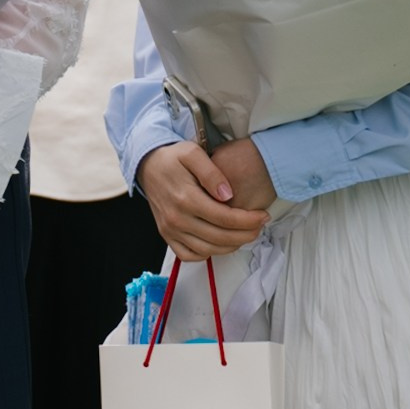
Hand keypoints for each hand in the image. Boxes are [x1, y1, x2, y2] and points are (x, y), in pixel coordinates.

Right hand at [137, 139, 270, 259]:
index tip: (263, 216)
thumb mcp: (192, 153)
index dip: (249, 221)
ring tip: (245, 234)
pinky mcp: (166, 235)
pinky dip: (207, 254)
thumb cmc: (172, 158)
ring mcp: (170, 230)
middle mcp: (177, 218)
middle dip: (246, 235)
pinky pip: (189, 255)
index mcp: (186, 198)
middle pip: (220, 237)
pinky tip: (219, 242)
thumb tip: (228, 194)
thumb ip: (212, 173)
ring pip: (208, 249)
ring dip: (231, 246)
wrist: (147, 166)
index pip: (225, 218)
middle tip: (259, 226)